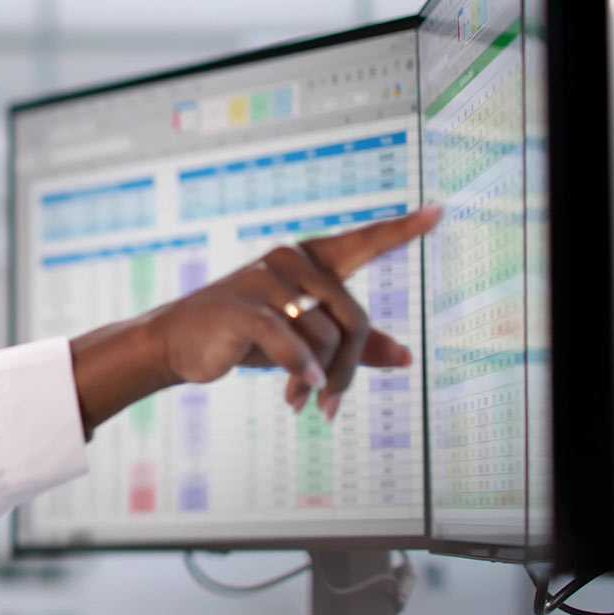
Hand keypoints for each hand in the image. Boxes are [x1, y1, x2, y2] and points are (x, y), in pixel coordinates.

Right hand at [71, 204, 441, 434]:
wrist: (175, 345)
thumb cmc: (242, 338)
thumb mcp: (301, 340)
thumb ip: (353, 345)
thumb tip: (407, 357)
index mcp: (307, 261)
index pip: (362, 242)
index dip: (401, 230)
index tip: (439, 210)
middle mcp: (289, 261)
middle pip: (353, 318)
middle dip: (350, 368)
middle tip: (332, 404)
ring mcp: (265, 281)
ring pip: (327, 337)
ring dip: (322, 379)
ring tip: (303, 400)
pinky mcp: (244, 308)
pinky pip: (294, 345)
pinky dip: (304, 373)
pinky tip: (301, 394)